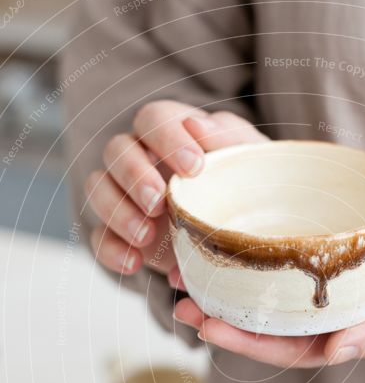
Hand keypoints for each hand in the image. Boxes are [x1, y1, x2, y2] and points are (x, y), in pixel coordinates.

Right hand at [85, 102, 266, 276]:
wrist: (241, 232)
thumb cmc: (244, 182)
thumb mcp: (247, 158)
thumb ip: (227, 138)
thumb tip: (196, 126)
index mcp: (170, 131)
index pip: (153, 118)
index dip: (167, 138)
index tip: (194, 167)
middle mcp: (140, 157)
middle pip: (116, 150)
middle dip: (134, 175)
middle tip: (158, 202)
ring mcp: (124, 195)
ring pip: (98, 189)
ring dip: (118, 212)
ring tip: (146, 236)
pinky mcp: (120, 232)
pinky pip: (99, 237)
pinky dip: (112, 251)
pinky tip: (134, 264)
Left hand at [174, 198, 364, 366]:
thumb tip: (335, 353)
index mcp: (341, 337)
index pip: (281, 346)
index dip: (240, 340)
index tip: (203, 325)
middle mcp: (324, 314)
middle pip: (263, 318)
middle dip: (220, 311)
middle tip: (177, 295)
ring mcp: (323, 284)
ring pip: (267, 285)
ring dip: (230, 277)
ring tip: (191, 261)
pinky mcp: (326, 251)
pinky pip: (284, 252)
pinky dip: (257, 244)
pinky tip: (231, 224)